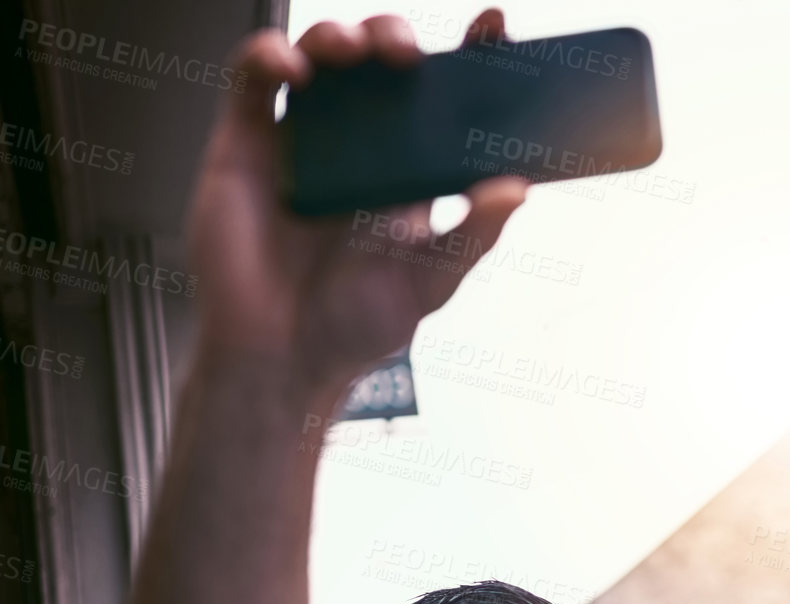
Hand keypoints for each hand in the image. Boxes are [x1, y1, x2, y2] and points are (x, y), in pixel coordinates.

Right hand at [190, 9, 529, 394]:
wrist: (281, 359)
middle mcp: (356, 148)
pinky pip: (253, 76)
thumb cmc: (353, 327)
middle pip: (380, 65)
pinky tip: (295, 68)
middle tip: (412, 54)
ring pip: (321, 56)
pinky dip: (270, 54)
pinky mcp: (247, 142)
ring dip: (341, 37)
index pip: (442, 100)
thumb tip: (516, 188)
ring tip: (360, 52)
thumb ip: (474, 235)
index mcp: (406, 173)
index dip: (467, 57)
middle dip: (397, 39)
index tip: (495, 28)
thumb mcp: (431, 282)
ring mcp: (302, 140)